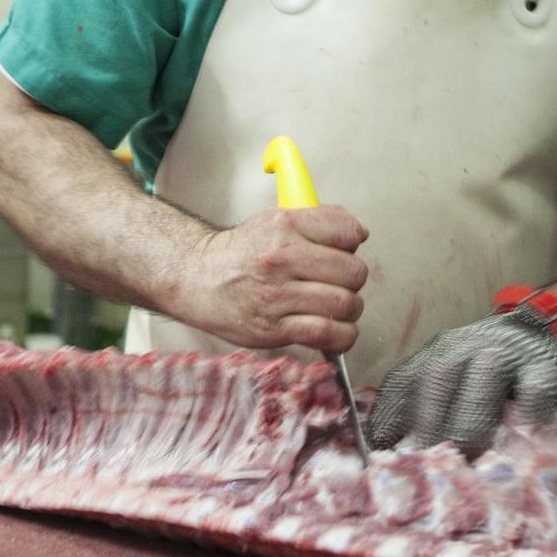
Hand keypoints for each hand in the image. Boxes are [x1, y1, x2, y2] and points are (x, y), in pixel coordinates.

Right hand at [176, 205, 368, 352]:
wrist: (199, 279)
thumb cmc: (242, 253)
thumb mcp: (274, 220)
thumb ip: (316, 221)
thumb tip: (357, 233)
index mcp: (284, 226)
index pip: (346, 232)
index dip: (353, 242)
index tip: (345, 250)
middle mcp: (281, 259)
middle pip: (352, 272)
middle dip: (353, 280)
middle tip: (341, 282)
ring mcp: (277, 296)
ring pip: (343, 304)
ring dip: (350, 309)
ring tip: (338, 306)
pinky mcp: (274, 329)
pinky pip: (325, 334)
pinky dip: (341, 336)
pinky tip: (336, 330)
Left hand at [369, 306, 556, 456]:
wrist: (546, 333)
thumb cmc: (490, 371)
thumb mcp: (454, 376)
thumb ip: (425, 404)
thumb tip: (392, 453)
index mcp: (436, 354)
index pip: (402, 382)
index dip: (388, 420)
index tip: (382, 455)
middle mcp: (465, 349)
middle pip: (436, 380)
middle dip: (427, 426)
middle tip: (424, 467)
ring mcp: (506, 357)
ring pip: (480, 384)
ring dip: (470, 426)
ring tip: (465, 462)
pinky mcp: (545, 370)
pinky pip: (532, 394)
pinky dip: (524, 419)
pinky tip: (517, 445)